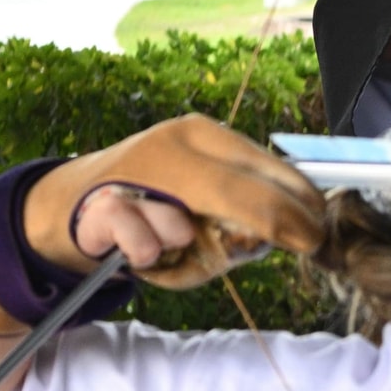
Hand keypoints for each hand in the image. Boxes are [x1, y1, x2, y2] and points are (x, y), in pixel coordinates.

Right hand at [27, 116, 330, 289]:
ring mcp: (139, 168)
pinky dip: (149, 256)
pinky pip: (148, 246)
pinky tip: (139, 247)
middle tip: (302, 244)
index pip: (269, 167)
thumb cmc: (150, 202)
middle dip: (278, 226)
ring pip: (192, 229)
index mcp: (204, 135)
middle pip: (248, 193)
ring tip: (171, 242)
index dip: (302, 204)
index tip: (319, 230)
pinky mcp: (104, 203)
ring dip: (190, 250)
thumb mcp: (203, 193)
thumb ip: (245, 206)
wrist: (70, 205)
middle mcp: (175, 142)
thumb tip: (291, 230)